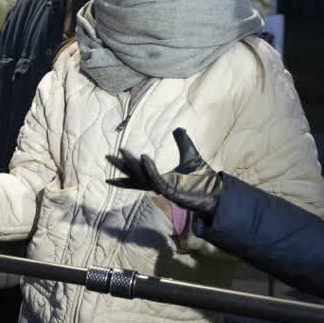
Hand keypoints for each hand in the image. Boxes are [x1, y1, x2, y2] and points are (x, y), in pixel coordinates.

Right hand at [106, 127, 223, 217]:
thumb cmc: (203, 179)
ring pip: (142, 177)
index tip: (117, 153)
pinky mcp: (170, 192)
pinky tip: (143, 157)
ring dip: (132, 165)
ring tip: (122, 152)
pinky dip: (149, 169)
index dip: (127, 164)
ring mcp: (163, 189)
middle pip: (134, 176)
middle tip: (108, 156)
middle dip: (121, 166)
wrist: (216, 193)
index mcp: (160, 179)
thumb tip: (178, 129)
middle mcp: (158, 185)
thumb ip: (183, 143)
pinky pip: (156, 180)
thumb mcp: (191, 156)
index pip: (139, 173)